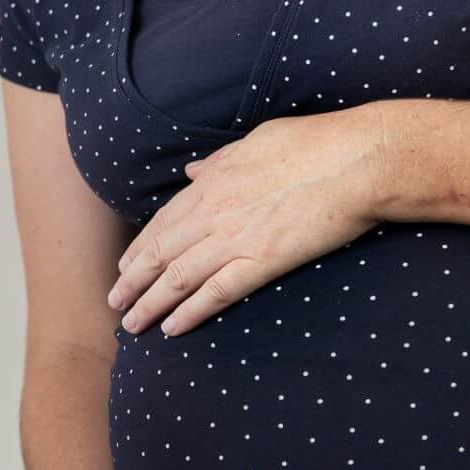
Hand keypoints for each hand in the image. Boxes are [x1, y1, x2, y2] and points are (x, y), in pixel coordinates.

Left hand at [107, 106, 386, 336]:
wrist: (356, 160)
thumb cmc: (312, 144)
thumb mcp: (254, 142)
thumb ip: (219, 161)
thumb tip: (194, 171)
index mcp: (212, 182)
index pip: (163, 222)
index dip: (140, 248)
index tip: (124, 266)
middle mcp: (214, 211)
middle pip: (160, 252)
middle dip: (132, 281)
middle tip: (114, 302)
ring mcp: (236, 238)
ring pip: (178, 277)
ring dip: (149, 303)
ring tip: (131, 323)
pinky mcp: (263, 261)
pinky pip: (216, 293)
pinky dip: (190, 312)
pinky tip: (173, 327)